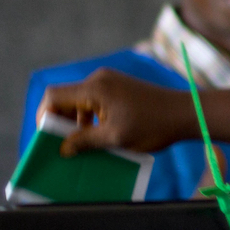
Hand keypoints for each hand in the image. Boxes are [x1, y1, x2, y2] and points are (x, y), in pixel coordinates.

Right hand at [38, 68, 195, 155]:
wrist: (185, 113)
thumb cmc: (153, 125)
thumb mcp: (116, 138)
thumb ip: (85, 141)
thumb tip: (62, 148)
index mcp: (95, 88)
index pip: (54, 95)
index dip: (44, 115)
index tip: (46, 137)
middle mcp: (99, 80)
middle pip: (65, 98)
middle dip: (60, 122)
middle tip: (61, 146)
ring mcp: (110, 82)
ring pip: (79, 101)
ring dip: (76, 122)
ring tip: (80, 145)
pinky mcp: (118, 88)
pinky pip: (94, 101)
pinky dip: (90, 118)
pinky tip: (97, 136)